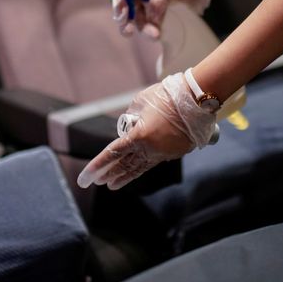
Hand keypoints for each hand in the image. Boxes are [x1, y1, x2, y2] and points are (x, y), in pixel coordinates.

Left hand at [77, 73, 215, 189]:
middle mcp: (150, 149)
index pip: (112, 154)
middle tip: (97, 182)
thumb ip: (131, 117)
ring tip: (112, 185)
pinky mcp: (176, 152)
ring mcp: (164, 153)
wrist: (197, 99)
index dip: (96, 166)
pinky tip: (136, 169)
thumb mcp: (141, 102)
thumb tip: (130, 126)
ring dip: (124, 176)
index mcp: (139, 136)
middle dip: (109, 174)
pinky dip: (142, 166)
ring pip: (139, 168)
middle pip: (124, 165)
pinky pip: (154, 161)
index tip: (85, 178)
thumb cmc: (167, 96)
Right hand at [112, 0, 210, 37]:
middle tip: (128, 30)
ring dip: (141, 28)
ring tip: (153, 35)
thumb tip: (151, 18)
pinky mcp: (153, 15)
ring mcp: (144, 3)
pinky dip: (148, 31)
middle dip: (124, 19)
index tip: (123, 10)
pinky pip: (146, 24)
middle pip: (122, 5)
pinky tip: (155, 35)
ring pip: (134, 18)